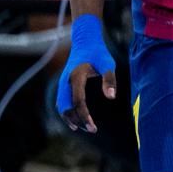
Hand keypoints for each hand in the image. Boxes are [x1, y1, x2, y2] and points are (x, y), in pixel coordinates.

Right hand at [57, 14, 115, 132]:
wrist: (85, 41)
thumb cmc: (98, 52)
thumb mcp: (108, 63)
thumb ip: (109, 79)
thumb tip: (111, 97)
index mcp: (76, 77)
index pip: (77, 102)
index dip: (84, 116)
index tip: (93, 127)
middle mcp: (65, 82)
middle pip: (66, 107)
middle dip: (77, 120)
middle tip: (92, 130)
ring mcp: (62, 83)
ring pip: (61, 106)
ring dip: (70, 118)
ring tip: (84, 128)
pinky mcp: (63, 84)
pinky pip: (61, 102)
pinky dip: (67, 112)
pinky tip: (75, 120)